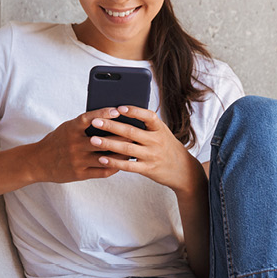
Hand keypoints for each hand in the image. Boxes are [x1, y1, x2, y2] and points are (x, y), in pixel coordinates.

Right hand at [29, 107, 125, 183]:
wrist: (38, 162)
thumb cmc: (57, 141)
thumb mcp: (67, 128)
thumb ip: (84, 124)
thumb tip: (108, 117)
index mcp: (70, 129)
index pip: (88, 118)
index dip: (103, 114)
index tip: (117, 111)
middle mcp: (74, 144)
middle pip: (102, 140)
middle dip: (120, 137)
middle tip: (135, 132)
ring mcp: (77, 160)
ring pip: (105, 157)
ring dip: (120, 154)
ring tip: (133, 149)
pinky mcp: (79, 174)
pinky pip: (101, 171)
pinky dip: (113, 167)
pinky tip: (122, 163)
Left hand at [86, 105, 204, 196]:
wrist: (183, 169)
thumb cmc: (166, 146)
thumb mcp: (161, 132)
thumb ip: (145, 125)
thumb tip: (120, 113)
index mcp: (160, 128)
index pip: (148, 116)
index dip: (134, 111)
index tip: (119, 107)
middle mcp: (156, 141)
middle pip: (131, 132)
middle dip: (111, 126)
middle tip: (95, 121)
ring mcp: (152, 156)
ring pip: (127, 148)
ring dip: (108, 143)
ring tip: (93, 139)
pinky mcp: (147, 169)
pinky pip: (128, 165)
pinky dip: (114, 162)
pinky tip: (102, 158)